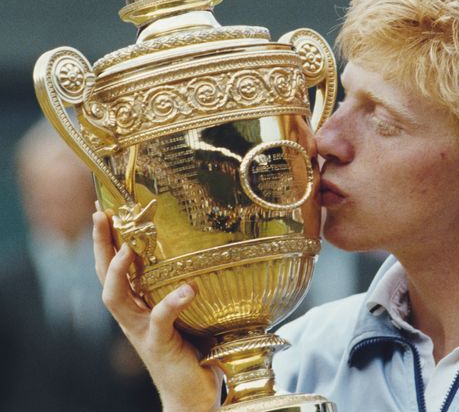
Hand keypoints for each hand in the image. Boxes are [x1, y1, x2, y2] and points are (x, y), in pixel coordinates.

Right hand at [93, 210, 220, 411]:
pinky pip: (159, 319)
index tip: (105, 204)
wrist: (193, 395)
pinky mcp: (158, 345)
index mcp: (139, 304)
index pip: (115, 265)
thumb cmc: (197, 350)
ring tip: (127, 247)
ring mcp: (142, 331)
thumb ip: (196, 284)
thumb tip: (220, 248)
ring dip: (118, 270)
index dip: (107, 237)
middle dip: (100, 243)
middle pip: (104, 274)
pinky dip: (172, 303)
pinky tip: (188, 288)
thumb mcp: (194, 311)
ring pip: (115, 297)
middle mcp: (133, 315)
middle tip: (101, 212)